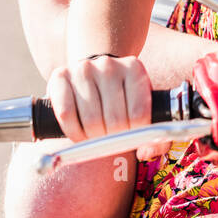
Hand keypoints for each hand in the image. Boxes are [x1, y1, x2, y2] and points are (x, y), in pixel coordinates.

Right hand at [47, 54, 168, 156]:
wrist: (92, 75)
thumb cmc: (121, 99)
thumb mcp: (143, 109)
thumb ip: (156, 137)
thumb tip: (145, 151)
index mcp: (135, 70)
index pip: (139, 114)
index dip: (135, 136)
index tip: (129, 141)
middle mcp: (109, 65)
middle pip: (115, 120)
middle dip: (113, 140)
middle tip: (110, 142)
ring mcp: (84, 69)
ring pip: (91, 120)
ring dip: (93, 139)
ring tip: (96, 138)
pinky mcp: (61, 76)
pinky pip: (66, 114)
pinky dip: (73, 132)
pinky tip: (79, 134)